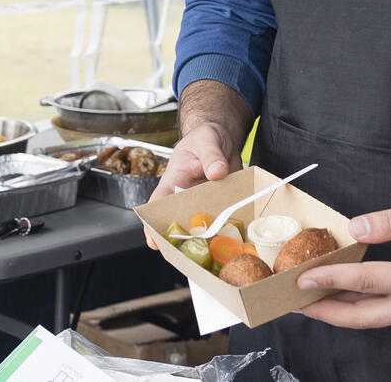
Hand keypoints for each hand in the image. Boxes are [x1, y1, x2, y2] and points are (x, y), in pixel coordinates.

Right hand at [142, 122, 239, 248]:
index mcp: (174, 180)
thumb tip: (216, 172)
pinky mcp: (222, 204)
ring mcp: (205, 203)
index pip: (158, 203)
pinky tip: (237, 240)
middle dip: (182, 240)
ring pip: (203, 225)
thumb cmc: (206, 136)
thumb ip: (211, 154)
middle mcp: (187, 196)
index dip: (152, 223)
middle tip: (189, 255)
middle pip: (179, 222)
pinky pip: (224, 220)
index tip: (153, 241)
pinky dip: (230, 229)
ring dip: (208, 238)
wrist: (224, 138)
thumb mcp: (207, 139)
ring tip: (215, 254)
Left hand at [294, 197, 390, 327]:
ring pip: (371, 319)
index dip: (331, 279)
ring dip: (339, 313)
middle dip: (325, 313)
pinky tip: (340, 298)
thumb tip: (354, 228)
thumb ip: (388, 221)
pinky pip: (383, 314)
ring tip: (310, 303)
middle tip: (294, 304)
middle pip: (362, 317)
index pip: (365, 281)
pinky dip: (358, 309)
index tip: (303, 278)